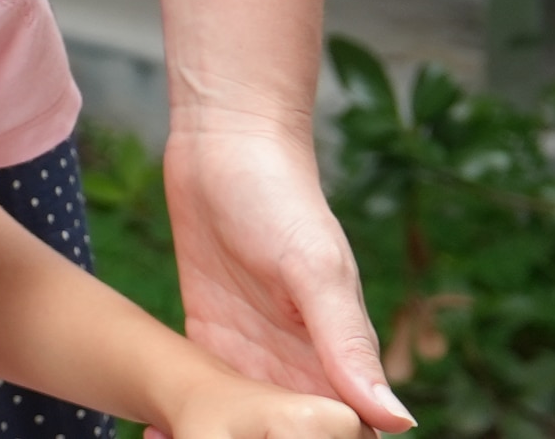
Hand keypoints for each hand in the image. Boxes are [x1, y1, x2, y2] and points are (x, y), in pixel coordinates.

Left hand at [161, 117, 408, 428]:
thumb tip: (397, 420)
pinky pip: (204, 388)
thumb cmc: (282, 198)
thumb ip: (348, 343)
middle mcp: (300, 364)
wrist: (225, 144)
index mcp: (339, 358)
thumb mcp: (315, 270)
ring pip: (245, 423)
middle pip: (288, 435)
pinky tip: (157, 435)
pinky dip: (189, 416)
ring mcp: (253, 351)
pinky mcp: (210, 332)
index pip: (342, 433)